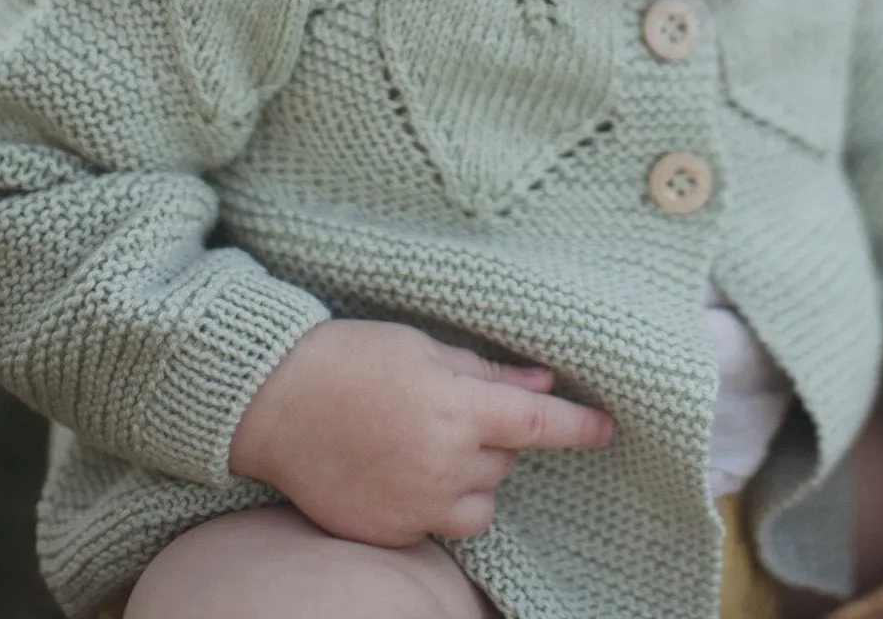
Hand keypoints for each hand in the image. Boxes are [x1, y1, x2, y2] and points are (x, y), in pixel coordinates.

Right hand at [229, 319, 614, 544]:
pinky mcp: (390, 533)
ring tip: (429, 444)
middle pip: (505, 460)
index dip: (578, 427)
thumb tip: (542, 386)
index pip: (537, 425)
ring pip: (480, 502)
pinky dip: (435, 503)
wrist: (274, 401)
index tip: (608, 428)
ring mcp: (415, 505)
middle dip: (493, 436)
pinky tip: (401, 471)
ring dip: (472, 477)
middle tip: (451, 407)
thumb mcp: (422, 349)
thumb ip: (485, 374)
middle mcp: (443, 463)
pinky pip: (438, 526)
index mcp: (456, 408)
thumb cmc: (350, 359)